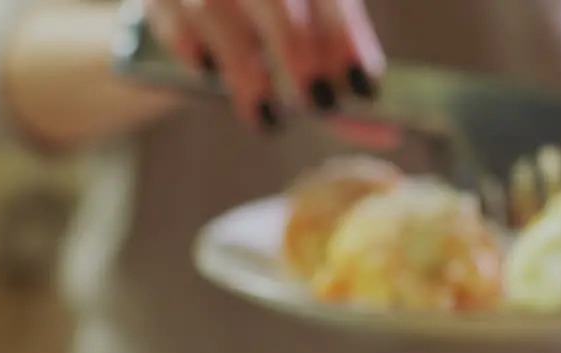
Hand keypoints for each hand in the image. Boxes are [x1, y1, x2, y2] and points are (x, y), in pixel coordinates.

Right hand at [142, 0, 383, 128]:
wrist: (185, 2)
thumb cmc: (263, 18)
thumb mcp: (306, 26)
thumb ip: (339, 70)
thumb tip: (386, 132)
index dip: (346, 38)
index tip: (364, 87)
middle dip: (299, 55)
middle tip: (317, 104)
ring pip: (217, 10)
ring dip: (247, 71)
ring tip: (269, 117)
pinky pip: (174, 22)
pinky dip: (193, 50)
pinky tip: (209, 72)